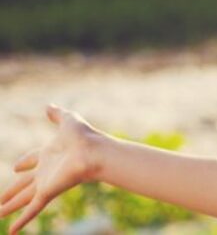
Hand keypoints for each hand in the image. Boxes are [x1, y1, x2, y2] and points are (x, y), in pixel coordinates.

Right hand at [0, 105, 101, 234]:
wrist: (95, 151)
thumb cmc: (85, 136)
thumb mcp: (67, 120)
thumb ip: (57, 114)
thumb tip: (48, 105)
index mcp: (49, 154)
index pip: (31, 159)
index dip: (24, 161)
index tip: (16, 165)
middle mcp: (46, 171)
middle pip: (23, 184)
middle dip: (11, 192)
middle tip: (0, 200)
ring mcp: (46, 183)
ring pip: (23, 199)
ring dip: (9, 207)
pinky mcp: (48, 192)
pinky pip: (32, 209)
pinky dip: (22, 221)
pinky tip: (11, 232)